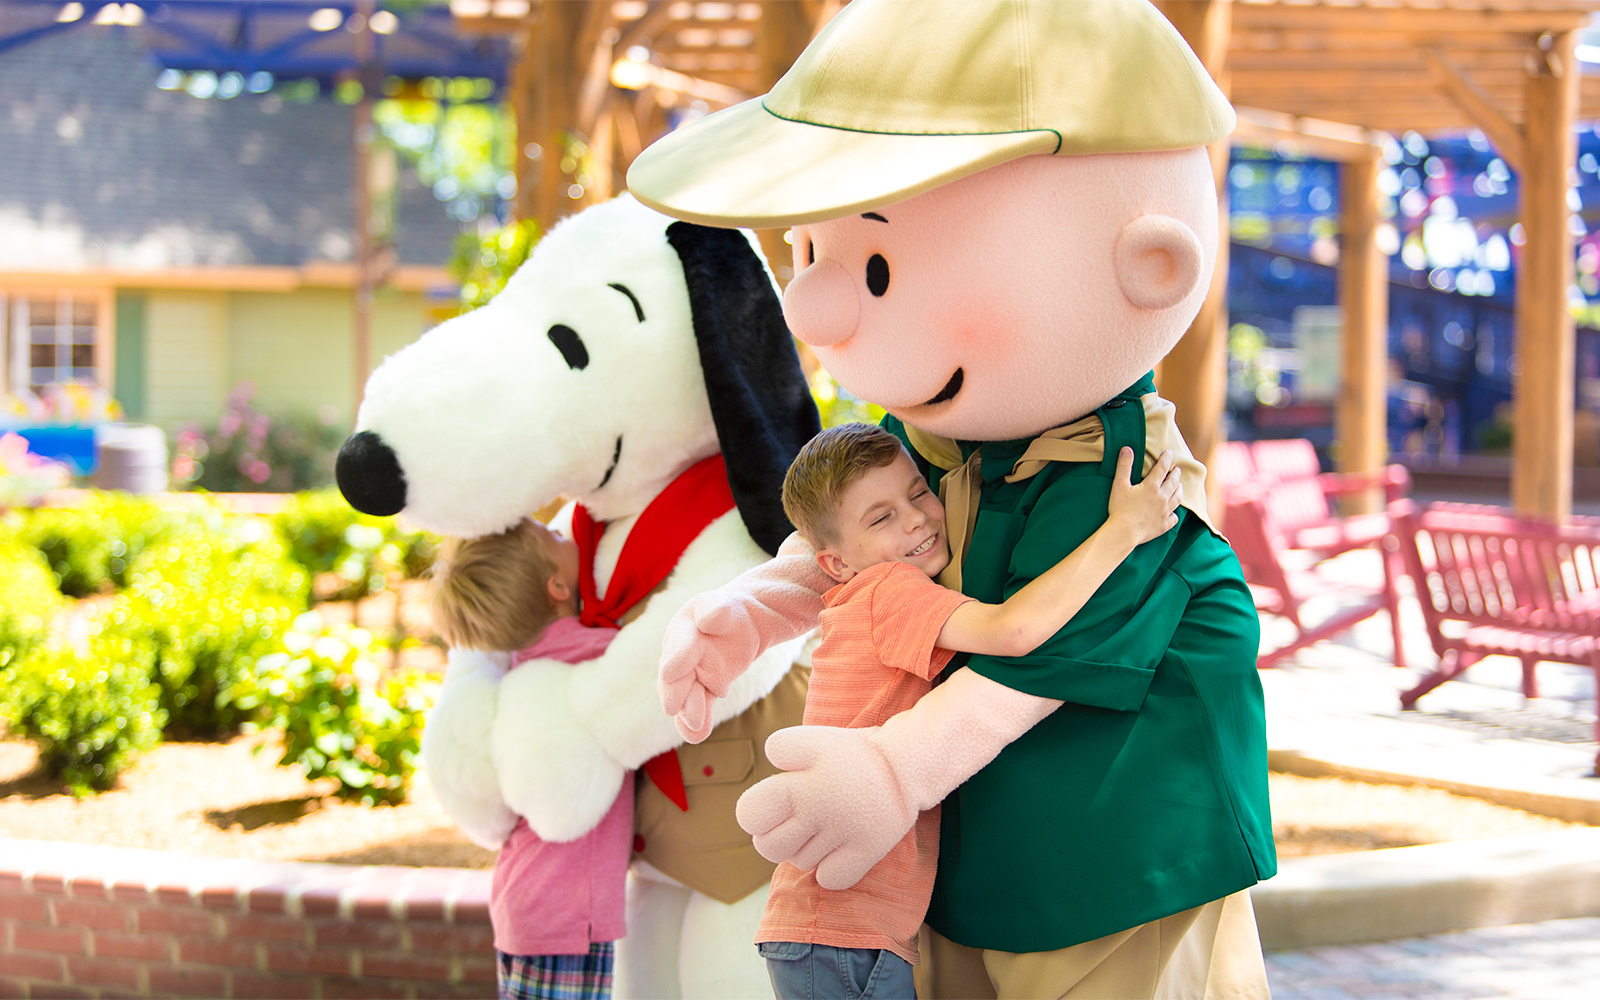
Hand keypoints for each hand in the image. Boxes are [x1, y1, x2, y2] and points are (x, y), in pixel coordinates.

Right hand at [658, 590, 763, 742]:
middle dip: (676, 693)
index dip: (676, 659)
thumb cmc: (728, 611)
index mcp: (684, 630)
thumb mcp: (723, 605)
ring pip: (686, 697)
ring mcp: (691, 674)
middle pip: (676, 677)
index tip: (670, 673)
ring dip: (687, 712)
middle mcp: (680, 655)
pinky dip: (696, 722)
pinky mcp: (705, 688)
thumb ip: (715, 610)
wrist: (739, 625)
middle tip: (673, 708)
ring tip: (694, 728)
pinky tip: (697, 735)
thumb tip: (708, 618)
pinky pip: (699, 707)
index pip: (680, 645)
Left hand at [736, 726, 917, 890]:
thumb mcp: (810, 740)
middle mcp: (819, 809)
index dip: (755, 814)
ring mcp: (844, 833)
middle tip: (795, 822)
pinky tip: (839, 849)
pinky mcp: (868, 850)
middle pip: (768, 848)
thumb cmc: (851, 754)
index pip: (749, 814)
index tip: (774, 806)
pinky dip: (830, 870)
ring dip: (805, 850)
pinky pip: (830, 879)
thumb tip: (768, 779)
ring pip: (800, 863)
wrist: (904, 765)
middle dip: (774, 837)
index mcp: (799, 783)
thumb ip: (780, 751)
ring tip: (824, 827)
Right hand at [1107, 447, 1180, 546]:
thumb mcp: (1119, 485)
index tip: (1169, 452)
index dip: (1166, 459)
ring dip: (1179, 490)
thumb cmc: (1120, 508)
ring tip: (1180, 486)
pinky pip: (1173, 518)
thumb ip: (1124, 466)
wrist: (1124, 532)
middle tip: (1177, 469)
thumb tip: (1127, 449)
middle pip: (1173, 483)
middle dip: (1176, 474)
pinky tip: (1172, 512)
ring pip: (1177, 499)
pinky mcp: (1164, 525)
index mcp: (1152, 487)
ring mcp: (1164, 512)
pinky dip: (1174, 514)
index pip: (1162, 468)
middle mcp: (1162, 498)